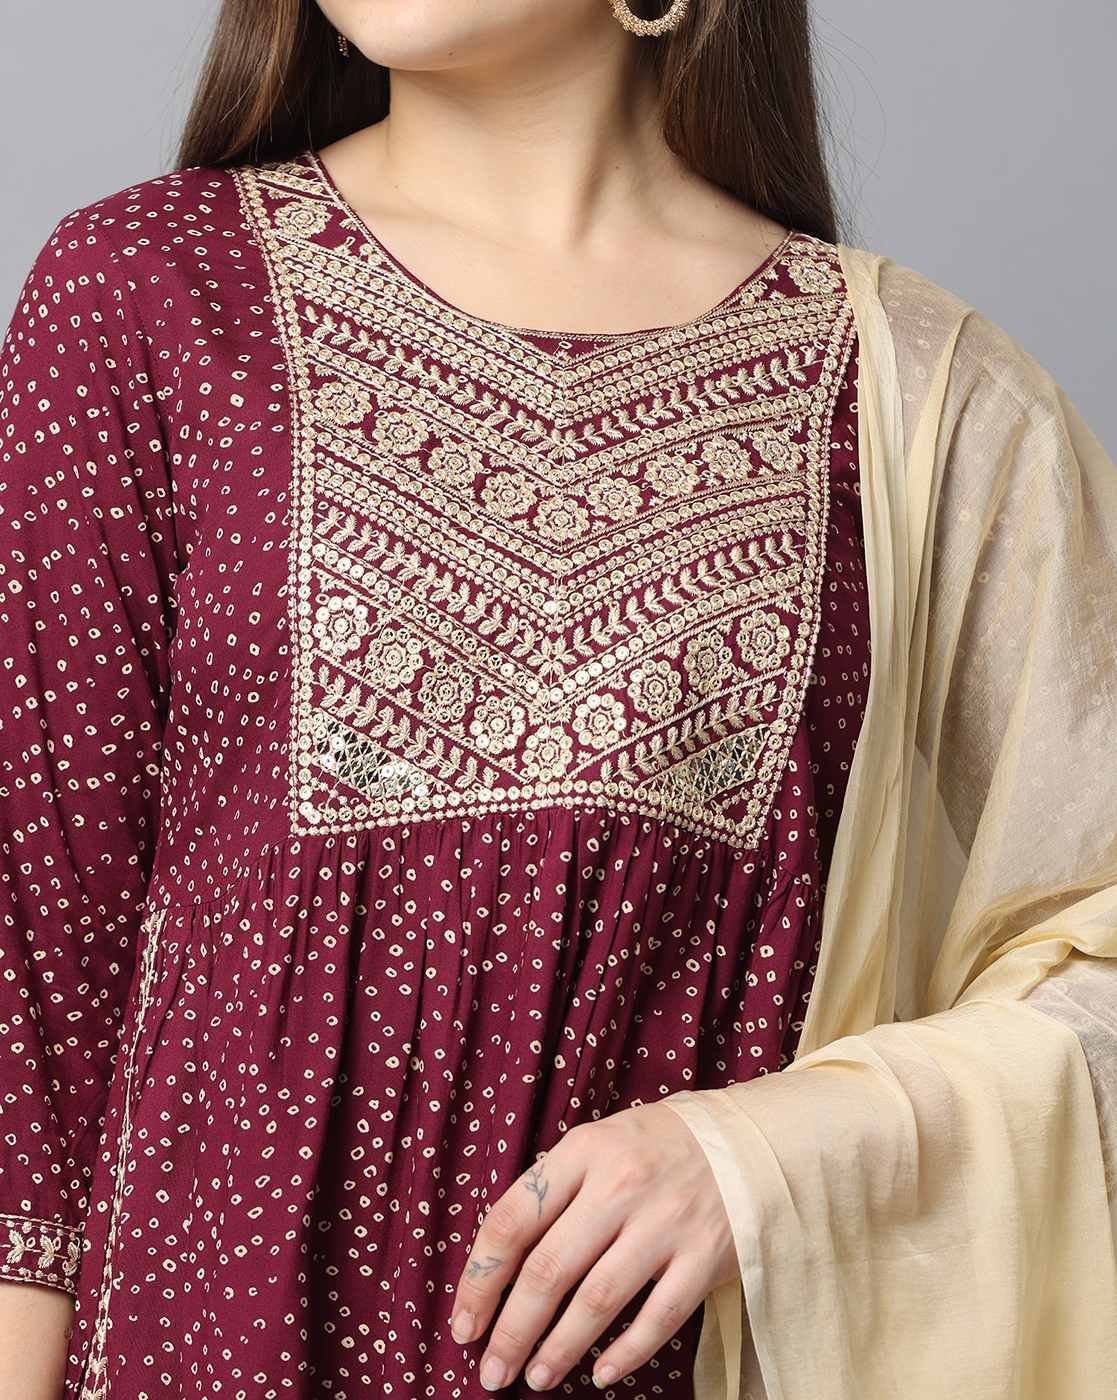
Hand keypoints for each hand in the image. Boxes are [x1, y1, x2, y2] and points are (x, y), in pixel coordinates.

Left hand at [447, 1099, 738, 1391]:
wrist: (747, 1141)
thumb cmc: (656, 1148)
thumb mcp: (598, 1143)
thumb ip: (556, 1190)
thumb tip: (501, 1263)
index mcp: (583, 1152)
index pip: (513, 1220)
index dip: (481, 1279)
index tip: (465, 1322)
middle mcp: (620, 1185)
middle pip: (549, 1270)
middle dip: (512, 1330)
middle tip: (491, 1369)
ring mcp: (665, 1223)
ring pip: (597, 1300)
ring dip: (559, 1348)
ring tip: (535, 1376)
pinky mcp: (705, 1257)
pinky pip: (658, 1317)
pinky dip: (626, 1353)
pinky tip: (601, 1374)